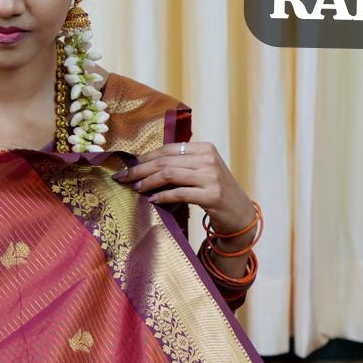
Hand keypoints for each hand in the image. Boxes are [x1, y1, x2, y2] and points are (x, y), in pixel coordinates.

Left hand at [112, 141, 256, 273]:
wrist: (240, 214)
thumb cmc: (215, 193)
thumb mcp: (201, 172)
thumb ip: (180, 165)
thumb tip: (145, 166)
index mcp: (205, 148)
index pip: (167, 149)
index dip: (145, 157)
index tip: (127, 166)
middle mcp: (208, 159)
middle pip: (165, 161)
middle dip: (140, 169)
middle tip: (122, 177)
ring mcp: (211, 177)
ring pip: (170, 175)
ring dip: (148, 182)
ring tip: (135, 188)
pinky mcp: (212, 195)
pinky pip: (179, 193)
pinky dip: (162, 196)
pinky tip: (152, 200)